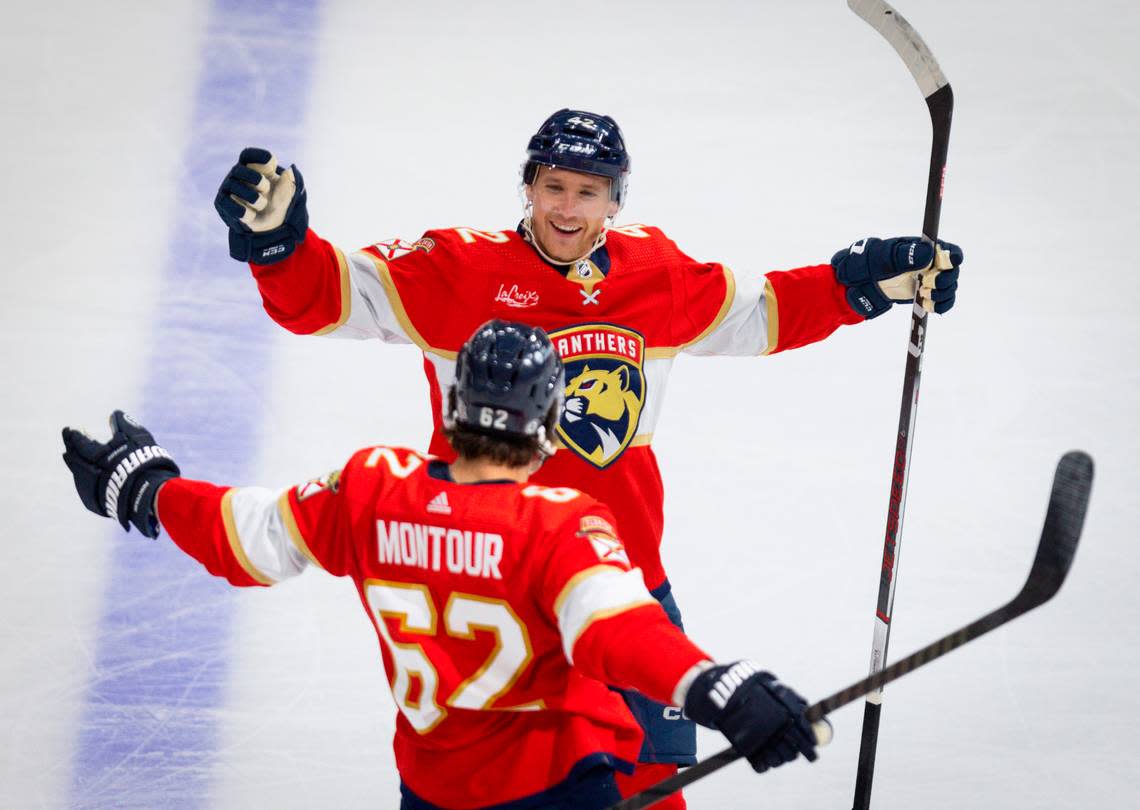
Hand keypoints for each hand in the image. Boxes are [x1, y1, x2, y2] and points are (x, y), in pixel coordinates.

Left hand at [61, 411, 179, 537]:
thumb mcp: (138, 439)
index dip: (75, 435)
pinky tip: (90, 476)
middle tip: (70, 440)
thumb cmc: (145, 464)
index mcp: (94, 455)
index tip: (71, 429)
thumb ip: (124, 425)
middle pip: (73, 457)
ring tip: (77, 456)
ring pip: (77, 474)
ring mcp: (87, 490)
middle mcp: (85, 473)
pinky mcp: (94, 503)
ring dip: (77, 463)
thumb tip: (115, 413)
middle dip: (72, 448)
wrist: (150, 497)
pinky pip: (85, 488)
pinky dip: (86, 479)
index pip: (79, 442)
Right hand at [214, 147, 308, 263]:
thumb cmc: (278, 203)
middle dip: (257, 180)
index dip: (259, 157)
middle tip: (265, 189)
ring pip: (235, 187)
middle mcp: (238, 175)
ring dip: (254, 199)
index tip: (271, 164)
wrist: (270, 226)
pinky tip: (252, 215)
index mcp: (254, 167)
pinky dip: (244, 211)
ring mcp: (229, 188)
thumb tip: (289, 172)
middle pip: (240, 169)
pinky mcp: (223, 203)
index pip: (249, 155)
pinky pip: (230, 204)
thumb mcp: (287, 194)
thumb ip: (289, 183)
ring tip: (261, 204)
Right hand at [683, 661, 819, 772]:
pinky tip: (766, 757)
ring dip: (782, 758)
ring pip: (779, 759)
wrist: (721, 691)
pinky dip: (766, 763)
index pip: (805, 733)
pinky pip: (762, 765)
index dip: (811, 742)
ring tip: (780, 753)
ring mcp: (761, 741)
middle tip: (803, 754)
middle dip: (800, 753)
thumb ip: (791, 698)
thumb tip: (808, 710)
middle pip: (794, 751)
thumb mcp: (771, 685)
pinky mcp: (748, 750)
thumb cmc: (749, 687)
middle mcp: (775, 729)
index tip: (814, 748)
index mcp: (785, 713)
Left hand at [832, 236, 962, 317]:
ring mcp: (925, 279)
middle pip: (952, 271)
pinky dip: (941, 305)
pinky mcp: (921, 295)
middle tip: (927, 286)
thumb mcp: (881, 257)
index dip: (953, 257)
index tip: (946, 266)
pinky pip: (941, 301)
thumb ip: (904, 255)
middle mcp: (927, 263)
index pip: (948, 249)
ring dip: (943, 294)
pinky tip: (930, 307)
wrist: (853, 285)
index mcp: (920, 248)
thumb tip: (928, 253)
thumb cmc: (865, 264)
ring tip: (924, 297)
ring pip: (948, 287)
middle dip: (945, 280)